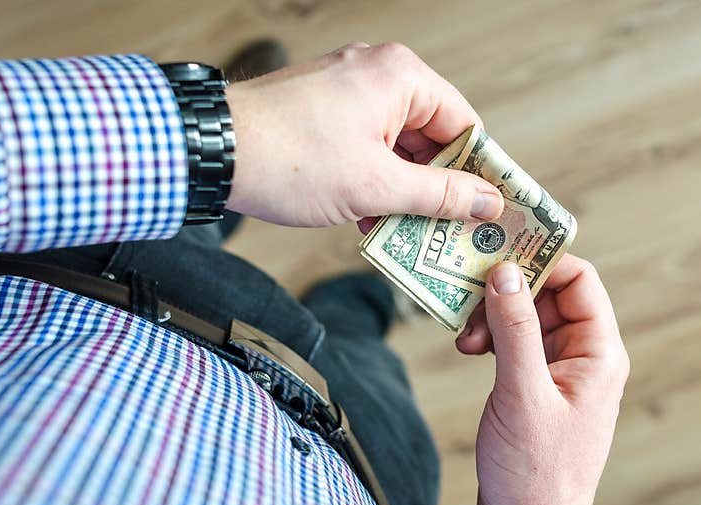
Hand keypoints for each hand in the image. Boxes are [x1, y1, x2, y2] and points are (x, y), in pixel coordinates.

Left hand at [224, 42, 503, 227]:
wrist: (211, 152)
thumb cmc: (290, 160)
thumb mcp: (376, 186)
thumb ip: (439, 195)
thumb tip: (487, 202)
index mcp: (400, 77)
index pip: (464, 124)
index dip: (479, 170)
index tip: (489, 209)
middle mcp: (377, 73)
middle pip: (432, 136)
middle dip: (437, 187)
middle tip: (449, 231)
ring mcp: (347, 90)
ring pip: (398, 146)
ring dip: (403, 191)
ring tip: (407, 233)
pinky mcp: (324, 111)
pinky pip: (368, 145)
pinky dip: (374, 180)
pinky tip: (372, 219)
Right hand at [456, 256, 628, 504]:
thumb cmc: (537, 470)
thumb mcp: (523, 394)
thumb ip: (516, 330)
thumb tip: (506, 273)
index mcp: (599, 353)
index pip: (579, 281)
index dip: (542, 259)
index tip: (498, 251)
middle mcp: (583, 355)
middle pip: (548, 294)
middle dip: (506, 291)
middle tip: (468, 297)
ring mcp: (558, 370)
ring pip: (526, 316)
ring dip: (492, 316)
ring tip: (464, 337)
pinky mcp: (534, 384)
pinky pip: (514, 342)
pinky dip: (490, 338)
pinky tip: (468, 349)